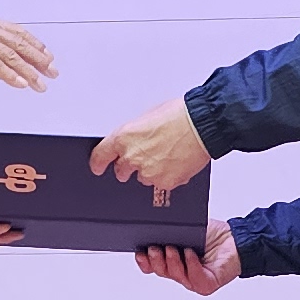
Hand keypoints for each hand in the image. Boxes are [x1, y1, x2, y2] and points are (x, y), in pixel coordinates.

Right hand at [0, 12, 57, 90]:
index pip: (17, 32)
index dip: (35, 45)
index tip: (47, 56)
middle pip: (19, 44)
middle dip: (39, 59)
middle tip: (52, 72)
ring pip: (11, 56)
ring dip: (29, 72)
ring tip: (41, 85)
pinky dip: (11, 75)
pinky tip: (21, 84)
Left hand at [87, 97, 207, 193]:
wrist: (202, 125)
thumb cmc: (179, 116)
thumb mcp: (147, 117)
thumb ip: (134, 134)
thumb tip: (134, 141)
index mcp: (124, 137)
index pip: (100, 156)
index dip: (98, 163)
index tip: (98, 167)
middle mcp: (132, 157)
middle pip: (121, 170)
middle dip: (129, 166)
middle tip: (146, 155)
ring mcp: (148, 172)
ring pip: (143, 178)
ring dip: (151, 170)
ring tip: (168, 154)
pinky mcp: (164, 183)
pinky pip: (161, 183)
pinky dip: (167, 176)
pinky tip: (177, 161)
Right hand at [136, 221, 238, 296]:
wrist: (236, 238)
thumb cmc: (212, 235)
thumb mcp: (185, 229)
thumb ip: (170, 230)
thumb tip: (154, 224)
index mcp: (173, 260)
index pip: (153, 267)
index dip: (144, 262)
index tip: (139, 252)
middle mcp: (182, 272)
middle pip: (161, 271)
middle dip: (155, 260)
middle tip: (154, 248)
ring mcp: (194, 280)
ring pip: (176, 275)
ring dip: (172, 261)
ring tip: (173, 248)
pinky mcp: (207, 285)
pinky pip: (195, 279)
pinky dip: (191, 266)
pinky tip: (190, 254)